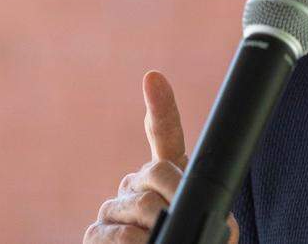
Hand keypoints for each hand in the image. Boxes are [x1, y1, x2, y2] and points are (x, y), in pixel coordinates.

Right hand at [84, 71, 239, 243]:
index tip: (153, 79)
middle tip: (183, 218)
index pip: (164, 134)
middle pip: (156, 173)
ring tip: (164, 238)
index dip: (161, 106)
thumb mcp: (211, 222)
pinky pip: (119, 235)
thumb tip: (187, 200)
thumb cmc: (192, 239)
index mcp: (165, 174)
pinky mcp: (96, 234)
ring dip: (160, 227)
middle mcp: (135, 184)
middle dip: (177, 197)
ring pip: (141, 205)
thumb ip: (206, 202)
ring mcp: (113, 207)